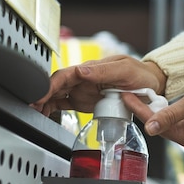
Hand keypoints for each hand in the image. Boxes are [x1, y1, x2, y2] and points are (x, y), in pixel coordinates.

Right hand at [32, 54, 166, 115]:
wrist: (151, 85)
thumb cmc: (140, 74)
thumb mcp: (125, 71)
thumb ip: (103, 71)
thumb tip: (80, 71)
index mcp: (91, 69)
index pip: (64, 75)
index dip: (50, 84)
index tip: (41, 94)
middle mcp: (83, 78)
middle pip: (56, 85)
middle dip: (42, 95)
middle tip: (32, 106)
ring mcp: (82, 90)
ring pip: (57, 94)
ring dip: (45, 102)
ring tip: (35, 113)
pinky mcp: (84, 100)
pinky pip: (64, 103)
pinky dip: (52, 108)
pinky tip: (44, 114)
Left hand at [122, 71, 183, 150]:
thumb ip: (170, 115)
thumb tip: (149, 128)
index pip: (158, 124)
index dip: (140, 109)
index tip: (126, 96)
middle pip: (162, 126)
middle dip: (146, 110)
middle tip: (129, 94)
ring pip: (169, 123)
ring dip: (156, 110)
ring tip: (139, 97)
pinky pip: (179, 121)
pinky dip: (168, 111)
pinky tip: (158, 102)